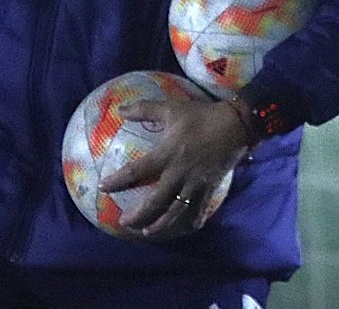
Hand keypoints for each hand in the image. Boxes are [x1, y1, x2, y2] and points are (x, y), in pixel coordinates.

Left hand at [98, 96, 247, 240]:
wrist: (235, 125)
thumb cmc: (200, 116)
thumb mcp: (170, 108)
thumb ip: (144, 109)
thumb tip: (120, 110)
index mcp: (166, 155)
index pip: (136, 171)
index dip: (118, 180)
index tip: (103, 187)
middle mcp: (178, 174)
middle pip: (155, 201)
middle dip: (138, 215)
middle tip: (124, 222)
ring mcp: (195, 184)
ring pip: (175, 212)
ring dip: (160, 224)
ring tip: (147, 231)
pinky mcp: (209, 188)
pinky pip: (198, 210)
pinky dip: (191, 221)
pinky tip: (184, 228)